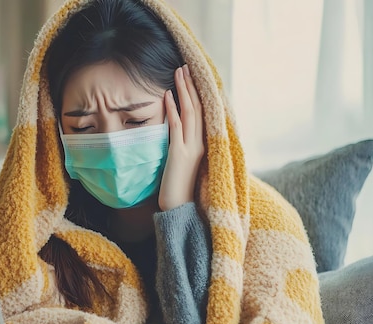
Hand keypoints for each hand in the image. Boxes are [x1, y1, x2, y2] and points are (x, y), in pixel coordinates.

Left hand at [158, 64, 204, 210]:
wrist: (180, 208)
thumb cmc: (181, 187)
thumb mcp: (185, 162)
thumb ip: (185, 145)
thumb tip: (179, 130)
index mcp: (205, 144)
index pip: (204, 113)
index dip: (199, 93)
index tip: (193, 77)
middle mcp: (202, 143)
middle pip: (199, 107)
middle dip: (192, 85)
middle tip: (186, 67)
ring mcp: (191, 148)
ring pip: (190, 112)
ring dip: (183, 91)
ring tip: (178, 73)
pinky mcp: (179, 154)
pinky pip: (176, 127)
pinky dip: (172, 109)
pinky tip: (167, 95)